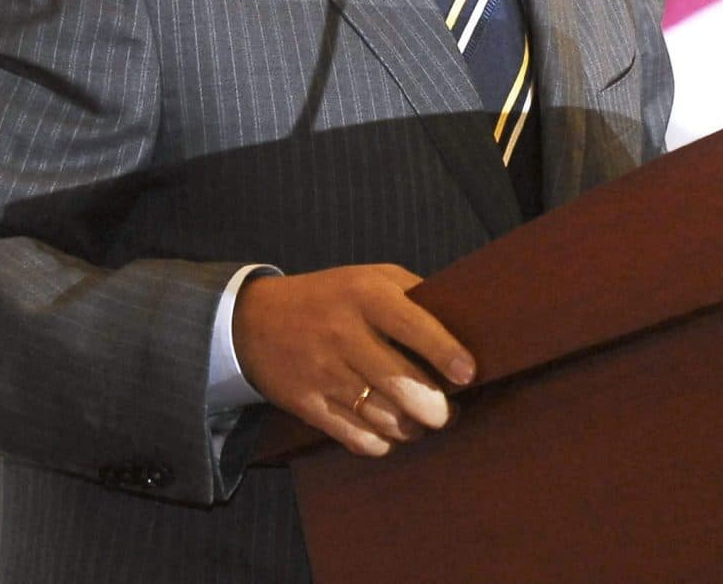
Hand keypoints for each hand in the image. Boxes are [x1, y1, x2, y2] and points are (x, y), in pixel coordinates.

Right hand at [233, 264, 476, 456]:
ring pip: (382, 417)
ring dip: (412, 428)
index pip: (413, 325)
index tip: (468, 373)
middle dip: (433, 407)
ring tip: (422, 422)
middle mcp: (344, 334)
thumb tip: (466, 328)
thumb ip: (414, 298)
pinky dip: (382, 442)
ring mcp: (323, 372)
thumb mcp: (372, 279)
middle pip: (400, 383)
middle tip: (447, 413)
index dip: (445, 352)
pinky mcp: (307, 404)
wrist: (254, 320)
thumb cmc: (332, 298)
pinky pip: (356, 436)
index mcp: (366, 296)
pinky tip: (391, 432)